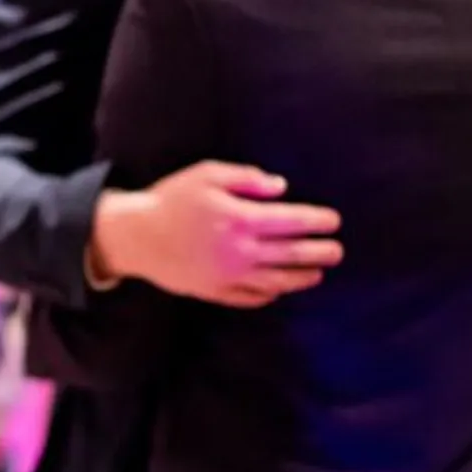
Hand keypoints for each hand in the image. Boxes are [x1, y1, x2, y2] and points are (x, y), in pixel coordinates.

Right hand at [91, 162, 342, 307]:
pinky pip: (250, 297)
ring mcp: (229, 275)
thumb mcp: (206, 174)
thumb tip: (281, 189)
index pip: (291, 221)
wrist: (135, 236)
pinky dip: (269, 295)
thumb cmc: (171, 200)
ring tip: (317, 274)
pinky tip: (278, 290)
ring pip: (276, 280)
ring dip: (301, 277)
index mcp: (241, 218)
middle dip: (319, 252)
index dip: (317, 221)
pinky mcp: (215, 291)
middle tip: (337, 251)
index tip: (333, 221)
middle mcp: (241, 251)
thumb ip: (246, 178)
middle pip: (291, 254)